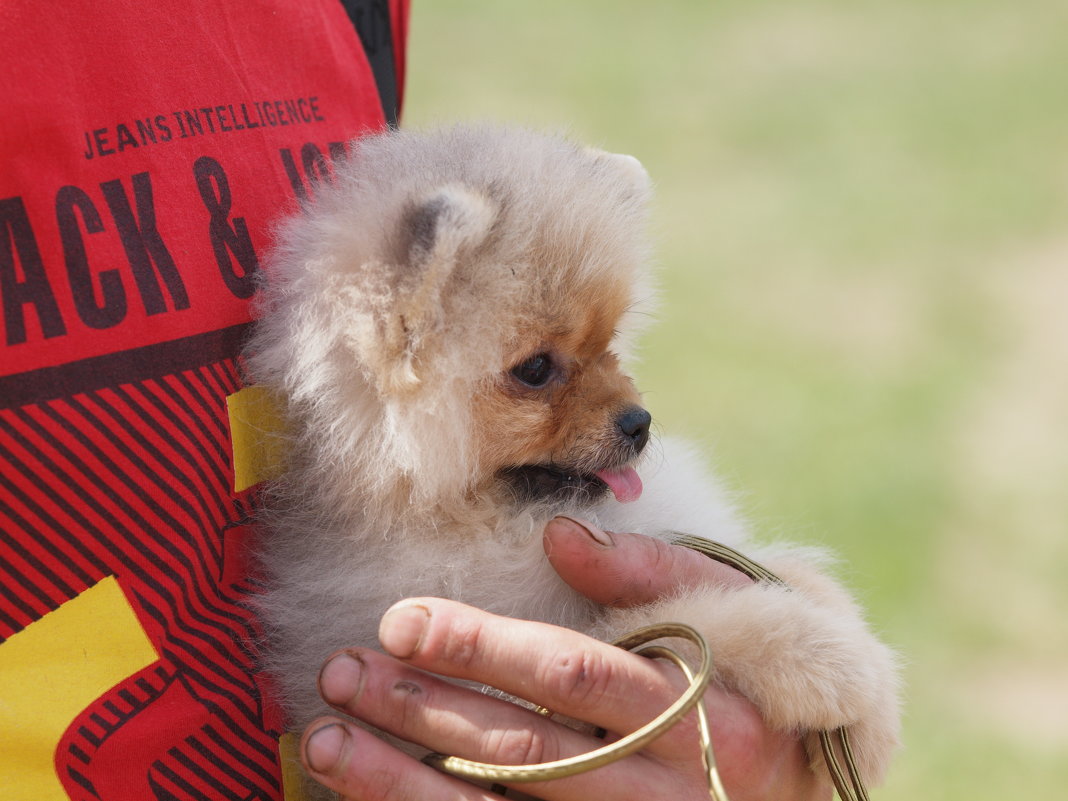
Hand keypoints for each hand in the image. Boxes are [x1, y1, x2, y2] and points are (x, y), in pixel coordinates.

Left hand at [300, 517, 832, 800]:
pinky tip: (374, 796)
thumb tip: (560, 535)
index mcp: (701, 706)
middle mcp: (669, 787)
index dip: (482, 648)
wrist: (817, 787)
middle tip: (340, 673)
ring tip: (326, 740)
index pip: (572, 676)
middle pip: (524, 750)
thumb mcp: (744, 613)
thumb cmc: (769, 680)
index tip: (401, 621)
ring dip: (404, 784)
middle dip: (422, 710)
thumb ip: (658, 572)